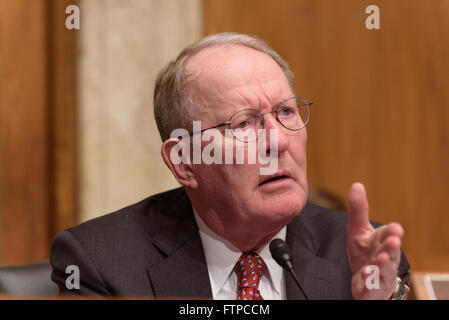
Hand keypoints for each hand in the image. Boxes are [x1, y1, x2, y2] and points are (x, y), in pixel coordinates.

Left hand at [346, 182, 403, 299]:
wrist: (366, 280)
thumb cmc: (365, 252)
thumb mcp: (358, 229)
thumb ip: (358, 210)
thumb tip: (356, 185)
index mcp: (381, 241)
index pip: (390, 234)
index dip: (393, 232)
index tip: (396, 229)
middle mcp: (384, 257)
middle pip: (391, 252)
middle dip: (392, 247)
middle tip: (394, 242)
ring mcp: (379, 273)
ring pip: (384, 269)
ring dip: (383, 265)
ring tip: (379, 260)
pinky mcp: (371, 287)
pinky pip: (371, 285)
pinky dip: (370, 281)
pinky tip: (366, 275)